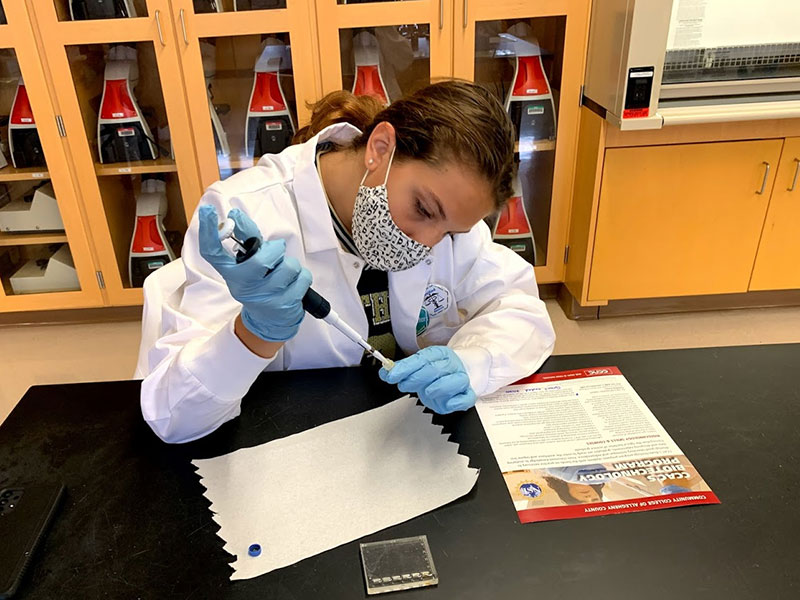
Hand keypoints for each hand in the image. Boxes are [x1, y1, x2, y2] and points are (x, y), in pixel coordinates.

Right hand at [198, 205, 311, 341]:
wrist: (269, 321)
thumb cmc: (259, 285)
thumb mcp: (247, 266)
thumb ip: (245, 240)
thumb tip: (235, 215)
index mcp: (230, 273)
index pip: (212, 252)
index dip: (209, 232)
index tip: (208, 212)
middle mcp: (242, 286)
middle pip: (261, 260)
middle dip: (276, 251)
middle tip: (275, 255)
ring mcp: (263, 298)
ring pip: (288, 267)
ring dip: (291, 265)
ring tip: (284, 274)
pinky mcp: (283, 305)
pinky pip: (302, 278)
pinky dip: (302, 277)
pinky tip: (293, 285)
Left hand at [379, 346, 476, 413]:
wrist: (460, 373)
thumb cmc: (437, 372)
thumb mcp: (418, 367)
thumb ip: (402, 370)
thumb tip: (385, 372)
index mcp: (438, 354)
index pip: (421, 359)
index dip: (405, 367)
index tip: (391, 375)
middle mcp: (451, 365)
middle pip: (435, 369)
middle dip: (416, 378)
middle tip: (404, 385)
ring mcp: (461, 379)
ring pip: (455, 381)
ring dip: (437, 388)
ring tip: (427, 392)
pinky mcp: (467, 394)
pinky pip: (466, 398)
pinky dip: (456, 402)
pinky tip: (447, 402)